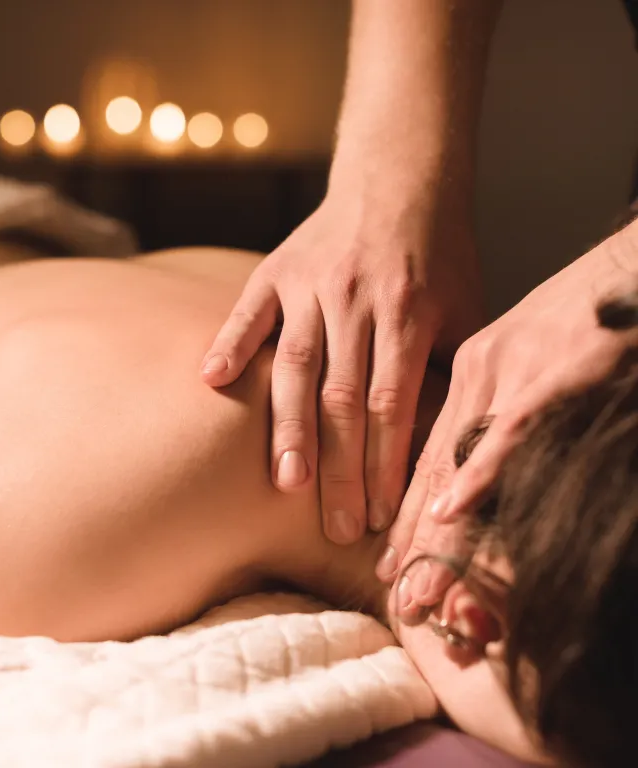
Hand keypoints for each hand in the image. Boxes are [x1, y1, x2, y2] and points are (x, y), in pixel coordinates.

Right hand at [201, 193, 481, 543]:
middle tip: (338, 526)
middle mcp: (356, 300)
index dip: (386, 465)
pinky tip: (212, 382)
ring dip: (288, 428)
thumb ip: (454, 370)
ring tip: (286, 483)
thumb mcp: (465, 308)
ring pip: (295, 367)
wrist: (399, 181)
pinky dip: (230, 344)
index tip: (382, 515)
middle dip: (342, 470)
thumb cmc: (439, 255)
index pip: (393, 405)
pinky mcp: (276, 270)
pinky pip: (248, 312)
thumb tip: (453, 442)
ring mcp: (310, 284)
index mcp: (409, 314)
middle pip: (343, 400)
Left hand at [378, 233, 637, 611]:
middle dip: (409, 531)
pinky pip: (506, 428)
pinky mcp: (549, 370)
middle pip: (429, 463)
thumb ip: (502, 405)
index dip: (403, 507)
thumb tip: (479, 464)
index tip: (388, 557)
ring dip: (433, 524)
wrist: (628, 265)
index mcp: (470, 372)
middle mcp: (477, 374)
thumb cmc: (584, 313)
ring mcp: (509, 372)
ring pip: (457, 456)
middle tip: (392, 590)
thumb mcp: (530, 356)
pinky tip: (452, 509)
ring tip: (414, 582)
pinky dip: (480, 472)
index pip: (423, 450)